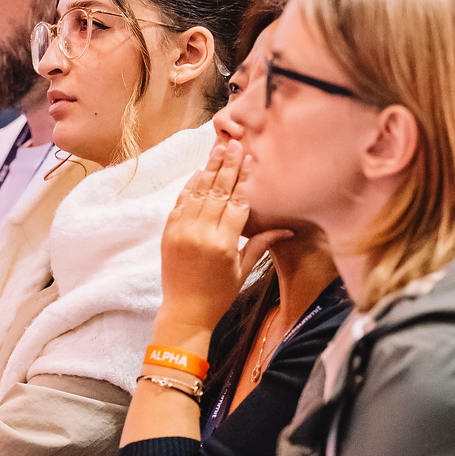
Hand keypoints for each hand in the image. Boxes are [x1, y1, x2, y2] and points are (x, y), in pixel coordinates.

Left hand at [156, 139, 290, 342]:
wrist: (184, 311)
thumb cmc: (219, 294)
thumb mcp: (243, 270)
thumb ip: (261, 243)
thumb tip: (287, 228)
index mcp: (223, 243)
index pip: (236, 203)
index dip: (243, 179)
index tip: (248, 159)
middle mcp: (201, 233)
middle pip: (217, 191)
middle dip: (226, 166)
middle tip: (233, 144)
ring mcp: (181, 231)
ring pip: (197, 192)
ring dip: (208, 169)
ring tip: (218, 150)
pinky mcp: (168, 232)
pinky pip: (180, 202)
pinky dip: (189, 186)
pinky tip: (198, 172)